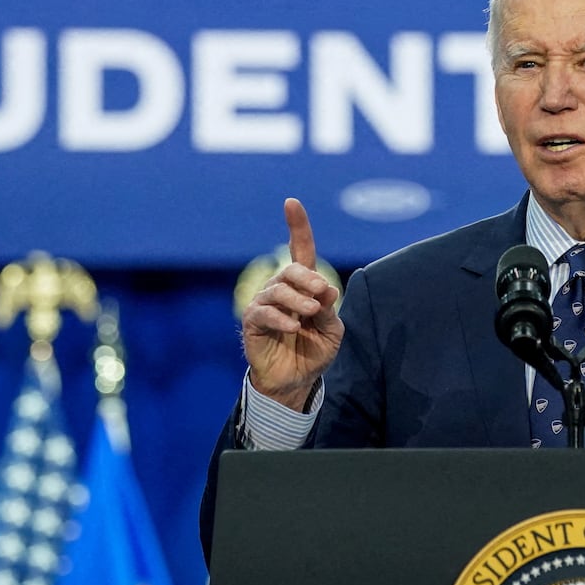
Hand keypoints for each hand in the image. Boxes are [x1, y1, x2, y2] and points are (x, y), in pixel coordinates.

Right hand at [241, 198, 343, 410]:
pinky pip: (264, 313)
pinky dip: (281, 318)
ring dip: (297, 299)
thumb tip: (327, 289)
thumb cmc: (314, 351)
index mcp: (304, 286)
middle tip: (321, 291)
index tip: (291, 203)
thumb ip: (329, 310)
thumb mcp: (331, 331)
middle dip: (307, 277)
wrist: (296, 381)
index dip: (297, 226)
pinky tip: (293, 327)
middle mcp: (282, 290)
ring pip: (277, 289)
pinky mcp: (252, 323)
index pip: (300, 250)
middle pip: (291, 269)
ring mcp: (264, 304)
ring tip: (310, 313)